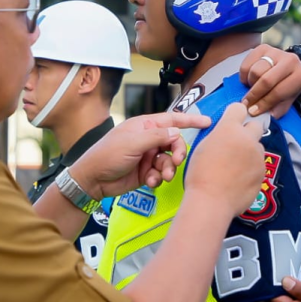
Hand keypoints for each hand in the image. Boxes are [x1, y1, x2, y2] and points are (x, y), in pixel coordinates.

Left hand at [70, 111, 210, 199]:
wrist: (93, 180)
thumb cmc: (107, 155)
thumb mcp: (133, 143)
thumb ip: (157, 136)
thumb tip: (176, 132)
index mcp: (145, 126)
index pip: (172, 119)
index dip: (190, 120)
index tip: (207, 122)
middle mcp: (148, 139)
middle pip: (174, 142)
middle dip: (178, 152)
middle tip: (176, 161)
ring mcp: (148, 156)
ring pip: (169, 160)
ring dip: (168, 169)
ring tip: (162, 176)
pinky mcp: (147, 172)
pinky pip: (161, 173)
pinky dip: (158, 178)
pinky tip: (150, 182)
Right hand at [183, 103, 266, 219]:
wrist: (211, 201)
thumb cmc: (200, 174)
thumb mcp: (203, 146)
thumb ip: (219, 135)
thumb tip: (226, 134)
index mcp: (229, 129)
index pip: (239, 108)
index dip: (235, 114)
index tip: (232, 121)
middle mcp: (247, 138)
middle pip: (256, 125)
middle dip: (248, 131)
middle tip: (236, 144)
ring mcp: (258, 156)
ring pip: (258, 147)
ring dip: (250, 151)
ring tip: (236, 166)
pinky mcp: (263, 172)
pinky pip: (259, 165)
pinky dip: (251, 169)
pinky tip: (239, 180)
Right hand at [239, 45, 300, 117]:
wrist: (289, 66)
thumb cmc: (288, 85)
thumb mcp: (289, 98)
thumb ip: (279, 108)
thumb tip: (268, 116)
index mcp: (300, 75)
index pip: (278, 92)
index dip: (264, 104)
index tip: (253, 112)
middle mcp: (290, 60)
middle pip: (265, 80)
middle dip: (254, 95)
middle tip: (246, 104)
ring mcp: (276, 52)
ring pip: (255, 71)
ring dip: (251, 84)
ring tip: (253, 89)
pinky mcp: (263, 47)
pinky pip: (246, 63)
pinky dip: (245, 75)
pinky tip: (249, 80)